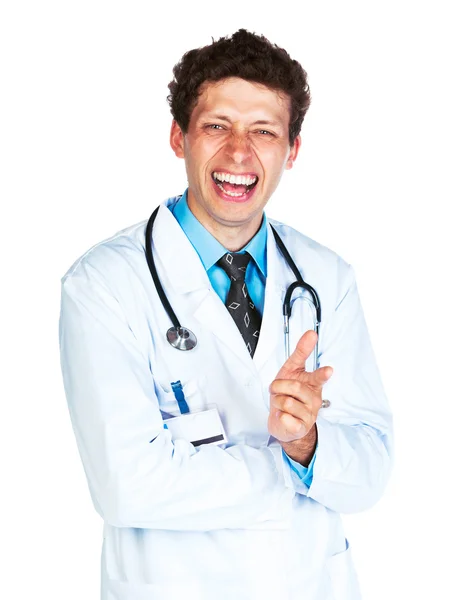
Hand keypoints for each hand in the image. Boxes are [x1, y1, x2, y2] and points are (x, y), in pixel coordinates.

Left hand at [268, 330, 332, 452]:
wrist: (282, 420)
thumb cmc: (287, 392)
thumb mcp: (291, 369)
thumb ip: (301, 352)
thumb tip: (311, 333)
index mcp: (313, 384)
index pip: (318, 377)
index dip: (322, 374)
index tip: (328, 370)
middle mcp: (314, 399)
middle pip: (294, 387)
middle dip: (279, 386)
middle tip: (276, 389)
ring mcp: (308, 414)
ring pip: (286, 402)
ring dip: (277, 401)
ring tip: (280, 404)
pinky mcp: (300, 427)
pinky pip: (285, 417)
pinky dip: (279, 415)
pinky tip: (283, 416)